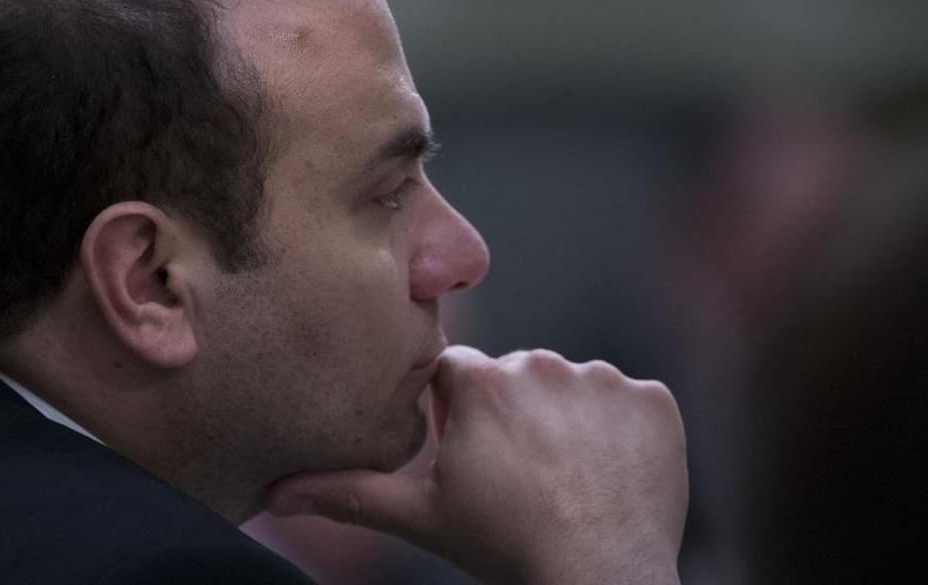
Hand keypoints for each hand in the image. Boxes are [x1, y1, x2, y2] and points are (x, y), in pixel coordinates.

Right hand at [267, 346, 687, 584]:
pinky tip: (609, 473)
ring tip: (565, 478)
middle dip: (513, 415)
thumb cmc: (505, 548)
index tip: (471, 452)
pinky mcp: (654, 400)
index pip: (454, 374)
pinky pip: (629, 403)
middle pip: (515, 378)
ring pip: (572, 388)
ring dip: (568, 421)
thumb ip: (347, 492)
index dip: (458, 414)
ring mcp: (604, 379)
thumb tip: (273, 494)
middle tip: (519, 475)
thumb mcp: (420, 518)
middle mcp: (541, 364)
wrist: (601, 581)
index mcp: (480, 382)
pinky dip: (621, 431)